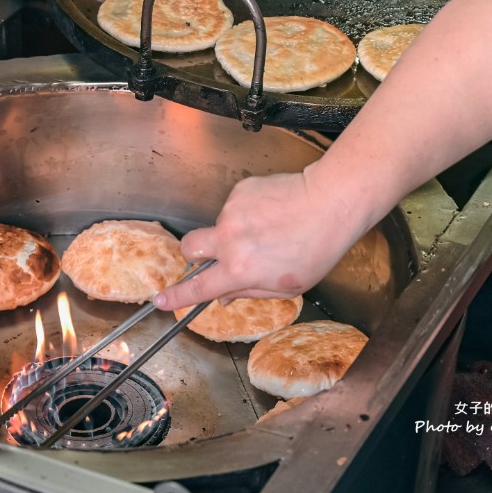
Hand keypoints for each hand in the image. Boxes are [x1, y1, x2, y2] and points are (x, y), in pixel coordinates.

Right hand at [154, 167, 357, 309]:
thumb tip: (224, 294)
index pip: (198, 288)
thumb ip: (249, 291)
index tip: (161, 300)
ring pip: (219, 226)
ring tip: (269, 230)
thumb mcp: (286, 286)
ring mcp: (232, 213)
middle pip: (189, 248)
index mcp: (240, 270)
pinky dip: (248, 214)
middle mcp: (229, 241)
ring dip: (234, 232)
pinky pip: (234, 208)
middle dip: (193, 255)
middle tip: (213, 256)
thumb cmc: (317, 248)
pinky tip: (272, 214)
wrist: (330, 202)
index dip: (176, 296)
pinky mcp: (240, 192)